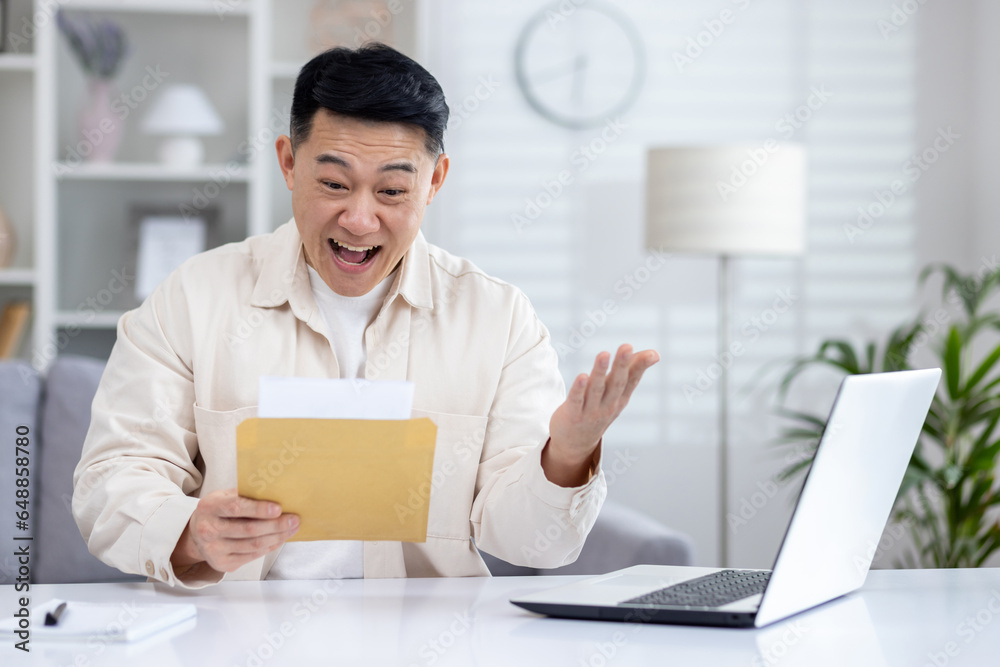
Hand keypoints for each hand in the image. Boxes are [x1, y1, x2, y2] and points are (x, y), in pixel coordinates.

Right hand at [170, 488, 299, 573]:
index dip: (258, 509)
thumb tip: (278, 492)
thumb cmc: (219, 509)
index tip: (278, 508)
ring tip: (292, 528)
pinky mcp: (221, 563)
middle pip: (248, 530)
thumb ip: (246, 494)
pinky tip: (279, 539)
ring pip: (253, 545)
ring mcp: (214, 549)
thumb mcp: (226, 495)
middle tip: (294, 519)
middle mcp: (208, 530)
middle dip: (275, 525)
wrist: (197, 532)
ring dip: (277, 537)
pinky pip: (252, 556)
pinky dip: (269, 547)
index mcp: (209, 507)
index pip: (236, 508)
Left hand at [543, 344, 658, 486]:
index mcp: (620, 398)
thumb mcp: (617, 394)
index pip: (632, 380)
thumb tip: (655, 353)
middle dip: (622, 364)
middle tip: (627, 346)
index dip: (641, 366)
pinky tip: (582, 376)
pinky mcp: (572, 414)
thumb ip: (631, 372)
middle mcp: (608, 405)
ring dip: (600, 372)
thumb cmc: (599, 409)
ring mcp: (590, 411)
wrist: (576, 443)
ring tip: (604, 354)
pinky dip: (579, 389)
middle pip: (616, 383)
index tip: (653, 354)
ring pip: (596, 389)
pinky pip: (576, 400)